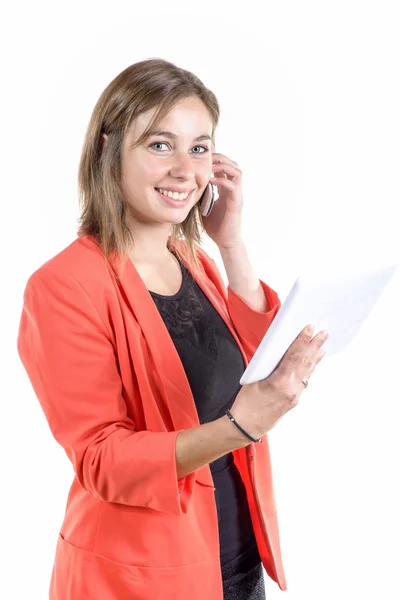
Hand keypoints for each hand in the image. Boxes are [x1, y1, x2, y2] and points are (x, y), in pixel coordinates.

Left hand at [201, 151, 243, 249]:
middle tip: (207, 158)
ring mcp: (236, 195)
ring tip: (211, 166)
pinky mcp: (236, 203)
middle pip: (233, 165)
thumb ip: (201, 194)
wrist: (225, 241)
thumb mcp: (204, 205)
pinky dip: (222, 180)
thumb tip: (187, 185)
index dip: (216, 160)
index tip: (202, 157)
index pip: (224, 167)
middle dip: (221, 158)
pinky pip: (233, 186)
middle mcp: (233, 190)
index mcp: (226, 189)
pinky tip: (211, 181)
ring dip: (224, 166)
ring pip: (237, 171)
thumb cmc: (215, 225)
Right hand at [229, 325, 328, 441]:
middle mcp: (290, 389)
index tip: (309, 329)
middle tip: (323, 334)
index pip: (294, 356)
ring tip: (322, 345)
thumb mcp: (254, 379)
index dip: (302, 341)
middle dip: (315, 346)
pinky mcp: (294, 400)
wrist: (246, 426)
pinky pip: (304, 380)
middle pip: (305, 363)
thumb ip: (269, 365)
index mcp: (279, 382)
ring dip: (315, 357)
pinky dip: (309, 369)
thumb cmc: (246, 403)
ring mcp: (294, 396)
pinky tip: (312, 363)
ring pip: (307, 372)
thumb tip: (280, 351)